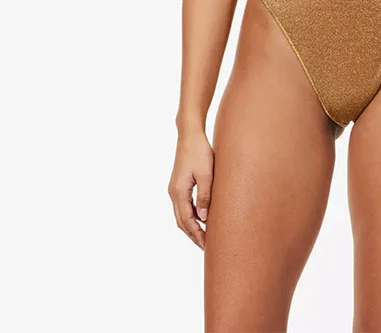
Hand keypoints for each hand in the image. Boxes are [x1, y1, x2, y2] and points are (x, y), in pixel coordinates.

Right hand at [168, 129, 213, 249]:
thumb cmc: (200, 151)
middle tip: (206, 247)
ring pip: (182, 214)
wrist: (189, 134)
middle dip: (193, 234)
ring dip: (192, 226)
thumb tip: (204, 218)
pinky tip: (202, 217)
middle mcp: (173, 192)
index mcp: (179, 192)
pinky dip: (191, 215)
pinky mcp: (179, 183)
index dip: (196, 234)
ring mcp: (175, 188)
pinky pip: (183, 205)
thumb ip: (205, 196)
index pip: (187, 221)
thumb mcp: (207, 174)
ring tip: (205, 235)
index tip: (206, 246)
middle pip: (181, 221)